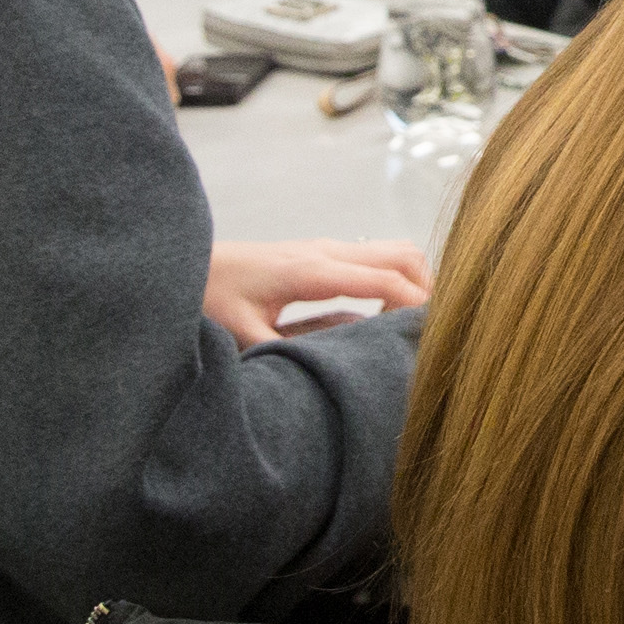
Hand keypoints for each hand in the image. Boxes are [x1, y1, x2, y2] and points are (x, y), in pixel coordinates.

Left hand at [204, 236, 431, 342]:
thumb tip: (324, 375)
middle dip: (427, 290)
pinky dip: (397, 278)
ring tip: (408, 324)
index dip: (417, 306)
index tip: (434, 335)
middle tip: (425, 331)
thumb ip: (286, 352)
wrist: (189, 264)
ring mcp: (327, 248)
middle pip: (403, 255)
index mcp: (312, 271)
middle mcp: (326, 252)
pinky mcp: (323, 253)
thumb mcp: (242, 334)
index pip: (385, 280)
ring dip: (414, 281)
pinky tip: (386, 312)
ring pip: (395, 251)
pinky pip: (377, 257)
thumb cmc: (211, 296)